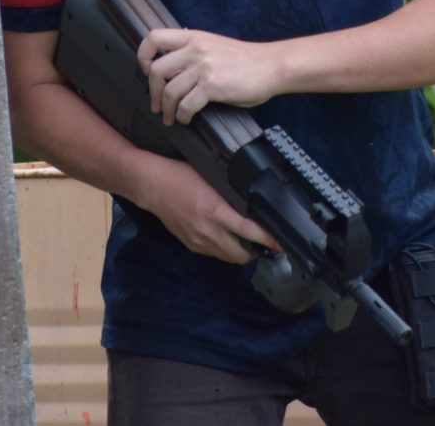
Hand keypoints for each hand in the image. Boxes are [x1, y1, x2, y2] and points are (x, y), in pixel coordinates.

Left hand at [138, 28, 280, 124]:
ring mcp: (203, 67)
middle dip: (152, 91)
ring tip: (172, 118)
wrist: (273, 66)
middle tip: (157, 105)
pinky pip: (186, 105)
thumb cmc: (246, 60)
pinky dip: (183, 116)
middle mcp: (195, 49)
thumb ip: (194, 52)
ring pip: (169, 91)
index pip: (153, 37)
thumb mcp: (215, 46)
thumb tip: (173, 70)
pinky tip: (188, 119)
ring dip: (168, 110)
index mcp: (193, 37)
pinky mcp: (213, 85)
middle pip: (155, 70)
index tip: (147, 71)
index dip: (143, 56)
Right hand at [138, 158, 281, 263]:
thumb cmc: (181, 176)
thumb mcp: (212, 179)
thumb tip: (252, 203)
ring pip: (229, 258)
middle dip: (257, 251)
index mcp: (215, 211)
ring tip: (247, 240)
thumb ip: (231, 194)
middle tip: (265, 242)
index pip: (250, 231)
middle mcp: (208, 231)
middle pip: (242, 255)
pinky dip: (224, 250)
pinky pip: (214, 255)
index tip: (282, 242)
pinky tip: (225, 237)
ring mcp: (199, 242)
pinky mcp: (191, 246)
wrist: (152, 186)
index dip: (269, 239)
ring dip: (240, 252)